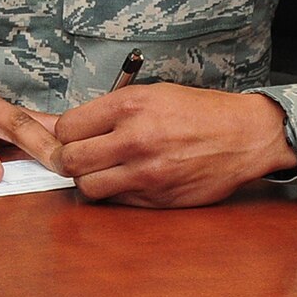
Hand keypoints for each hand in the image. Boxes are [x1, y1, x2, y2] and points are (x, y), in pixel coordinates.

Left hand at [54, 83, 296, 207]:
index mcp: (130, 106)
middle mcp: (136, 140)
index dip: (62, 132)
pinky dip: (115, 192)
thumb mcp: (148, 94)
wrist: (245, 136)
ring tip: (102, 167)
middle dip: (67, 158)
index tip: (71, 134)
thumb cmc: (197, 111)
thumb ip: (102, 111)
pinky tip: (128, 177)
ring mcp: (148, 174)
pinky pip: (117, 201)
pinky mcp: (159, 199)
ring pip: (88, 187)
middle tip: (78, 154)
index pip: (67, 127)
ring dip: (89, 179)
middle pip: (70, 160)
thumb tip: (51, 123)